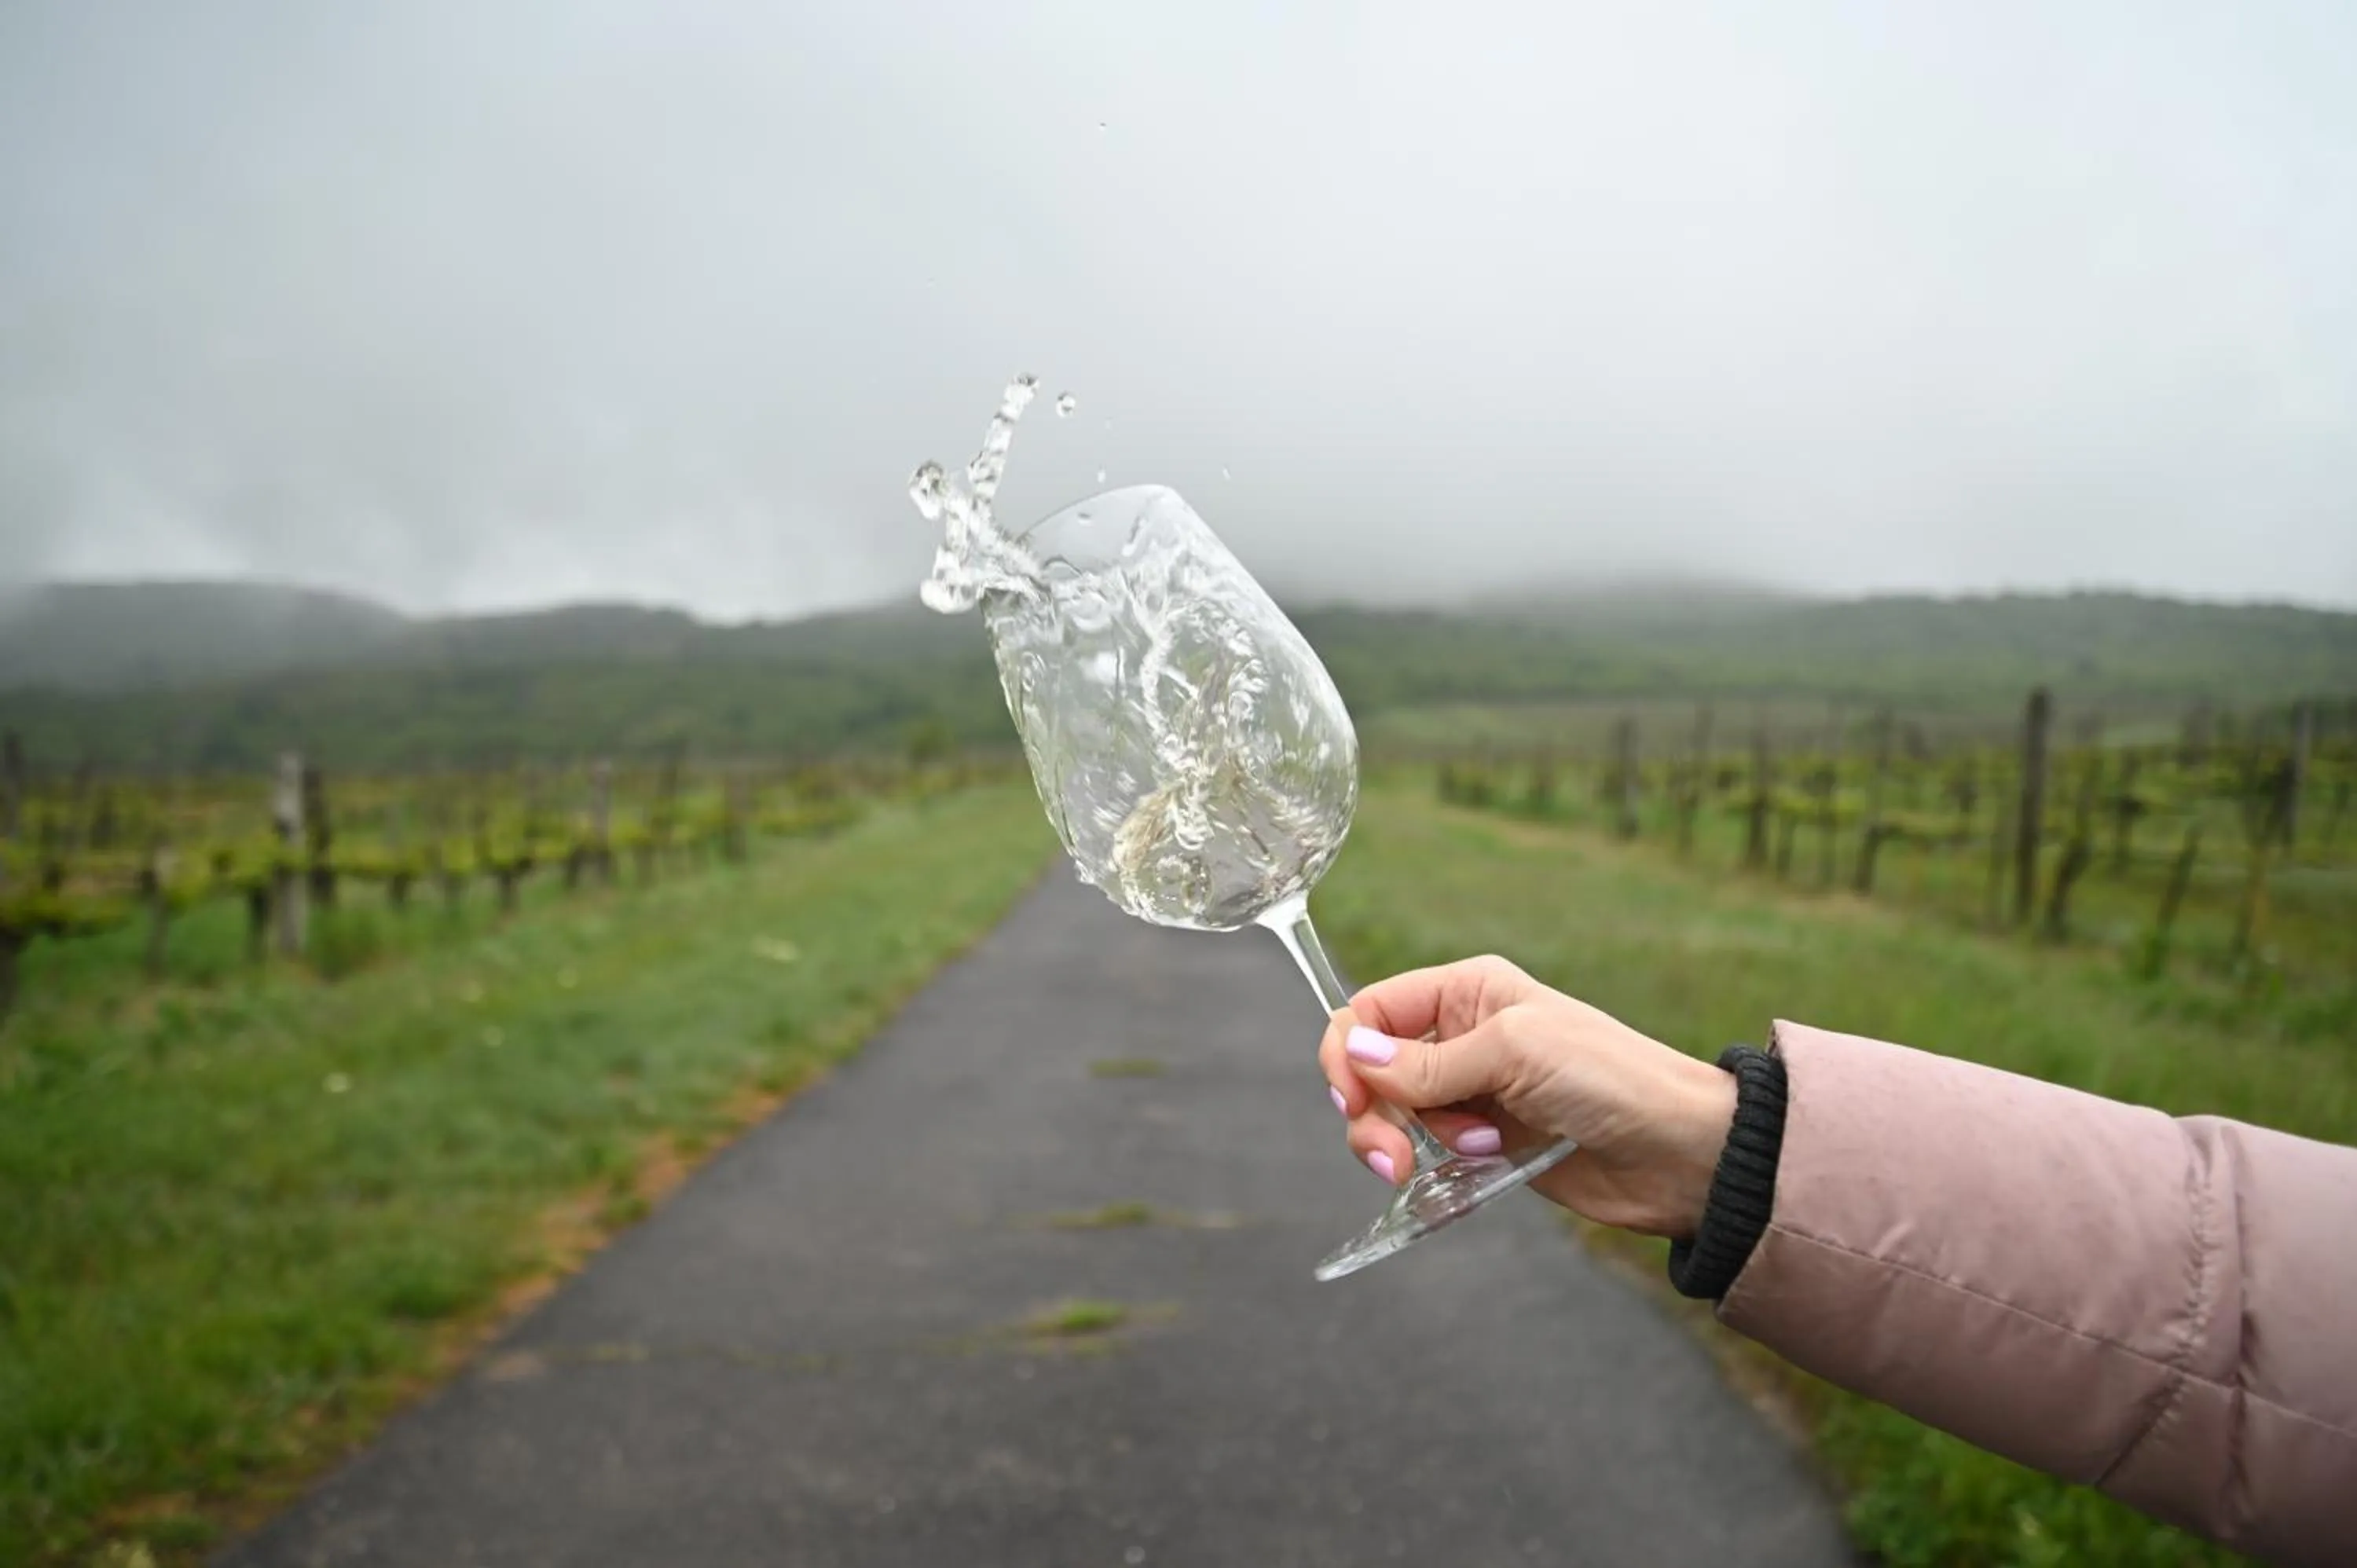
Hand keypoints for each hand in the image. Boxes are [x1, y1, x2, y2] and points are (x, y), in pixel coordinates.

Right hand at [1319, 956, 1737, 1238]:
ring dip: (1410, 1141)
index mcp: (1466, 992)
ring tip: (1471, 1151)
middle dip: (1372, 1113)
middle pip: (1370, 1070)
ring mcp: (1471, 1092)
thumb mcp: (1514, 1053)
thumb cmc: (1610, 1077)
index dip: (1348, 1053)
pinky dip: (1432, 1168)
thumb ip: (1429, 1061)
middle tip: (1394, 1156)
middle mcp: (1461, 1036)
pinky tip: (1479, 1166)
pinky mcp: (1483, 1142)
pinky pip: (1426, 1154)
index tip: (1356, 1099)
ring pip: (1392, 1116)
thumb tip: (1354, 1054)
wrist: (1677, 1150)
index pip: (1370, 1011)